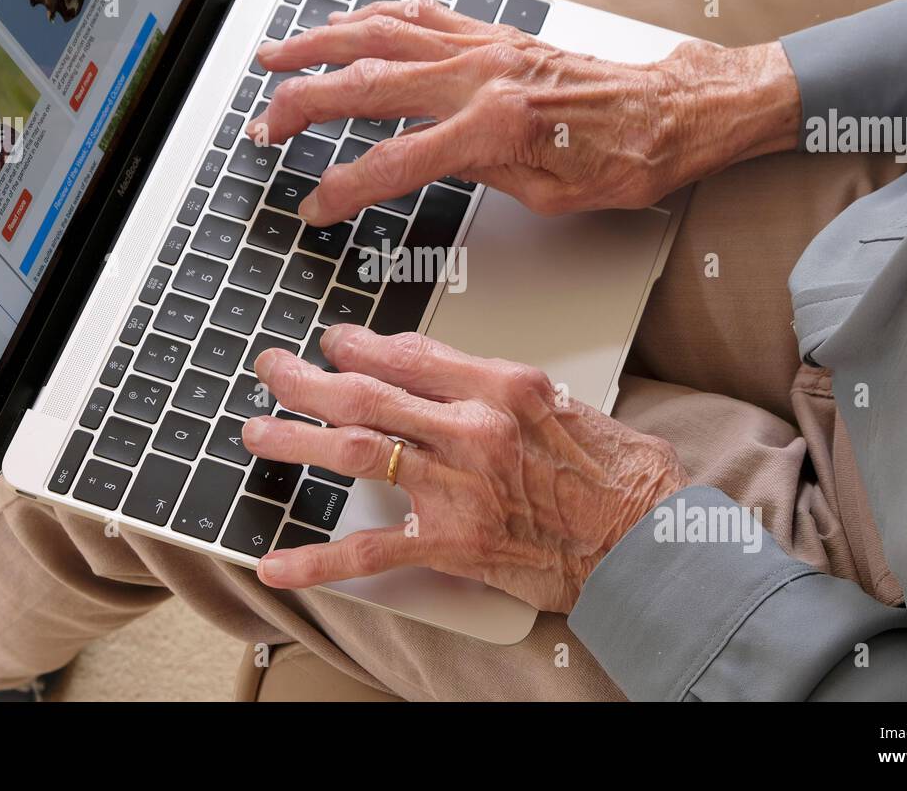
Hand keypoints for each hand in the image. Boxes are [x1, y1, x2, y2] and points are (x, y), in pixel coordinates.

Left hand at [245, 325, 685, 612]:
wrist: (646, 544)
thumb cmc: (618, 476)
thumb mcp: (563, 403)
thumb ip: (499, 386)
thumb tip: (446, 373)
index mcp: (503, 386)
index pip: (410, 353)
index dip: (359, 346)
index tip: (333, 343)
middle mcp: (472, 429)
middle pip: (367, 392)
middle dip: (307, 379)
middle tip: (273, 371)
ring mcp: (457, 486)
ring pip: (356, 452)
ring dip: (298, 441)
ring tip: (259, 434)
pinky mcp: (452, 544)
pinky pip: (370, 550)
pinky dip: (316, 558)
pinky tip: (277, 563)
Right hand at [249, 0, 799, 225]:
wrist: (676, 110)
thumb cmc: (626, 159)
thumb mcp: (547, 195)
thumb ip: (479, 177)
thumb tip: (430, 168)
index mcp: (492, 129)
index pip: (391, 164)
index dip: (341, 190)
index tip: (312, 206)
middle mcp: (480, 76)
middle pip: (365, 84)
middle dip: (303, 104)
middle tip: (264, 125)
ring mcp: (485, 47)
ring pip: (382, 35)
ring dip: (320, 44)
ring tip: (275, 55)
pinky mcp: (495, 34)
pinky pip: (423, 16)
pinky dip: (377, 17)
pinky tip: (350, 22)